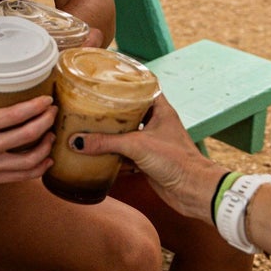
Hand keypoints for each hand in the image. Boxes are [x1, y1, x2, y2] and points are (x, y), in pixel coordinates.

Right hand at [0, 87, 54, 192]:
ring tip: (50, 134)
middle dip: (47, 121)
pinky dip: (38, 168)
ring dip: (46, 145)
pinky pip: (22, 176)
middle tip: (52, 112)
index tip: (47, 100)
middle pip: (28, 134)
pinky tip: (45, 159)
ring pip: (30, 160)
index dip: (37, 106)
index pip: (16, 114)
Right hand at [75, 93, 219, 220]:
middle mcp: (157, 124)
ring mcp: (153, 143)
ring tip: (89, 127)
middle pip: (131, 112)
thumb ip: (106, 142)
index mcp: (161, 110)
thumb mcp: (137, 146)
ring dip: (111, 135)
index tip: (108, 79)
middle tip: (92, 104)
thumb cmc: (177, 160)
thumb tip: (77, 141)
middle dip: (113, 111)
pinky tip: (98, 155)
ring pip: (127, 135)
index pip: (144, 88)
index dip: (127, 82)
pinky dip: (114, 156)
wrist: (193, 190)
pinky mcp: (148, 161)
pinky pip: (126, 155)